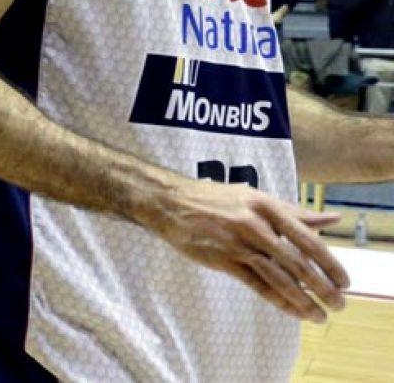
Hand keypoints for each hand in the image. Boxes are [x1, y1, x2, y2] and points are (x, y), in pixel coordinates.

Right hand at [148, 179, 345, 322]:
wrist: (169, 201)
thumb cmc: (214, 199)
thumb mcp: (255, 198)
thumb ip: (294, 212)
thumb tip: (332, 220)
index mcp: (267, 206)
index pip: (307, 238)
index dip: (329, 262)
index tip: (344, 281)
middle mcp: (254, 224)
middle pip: (296, 261)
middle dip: (321, 286)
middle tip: (339, 304)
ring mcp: (237, 242)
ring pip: (278, 276)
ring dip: (302, 299)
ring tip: (319, 315)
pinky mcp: (222, 259)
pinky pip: (255, 283)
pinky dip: (276, 299)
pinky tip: (291, 310)